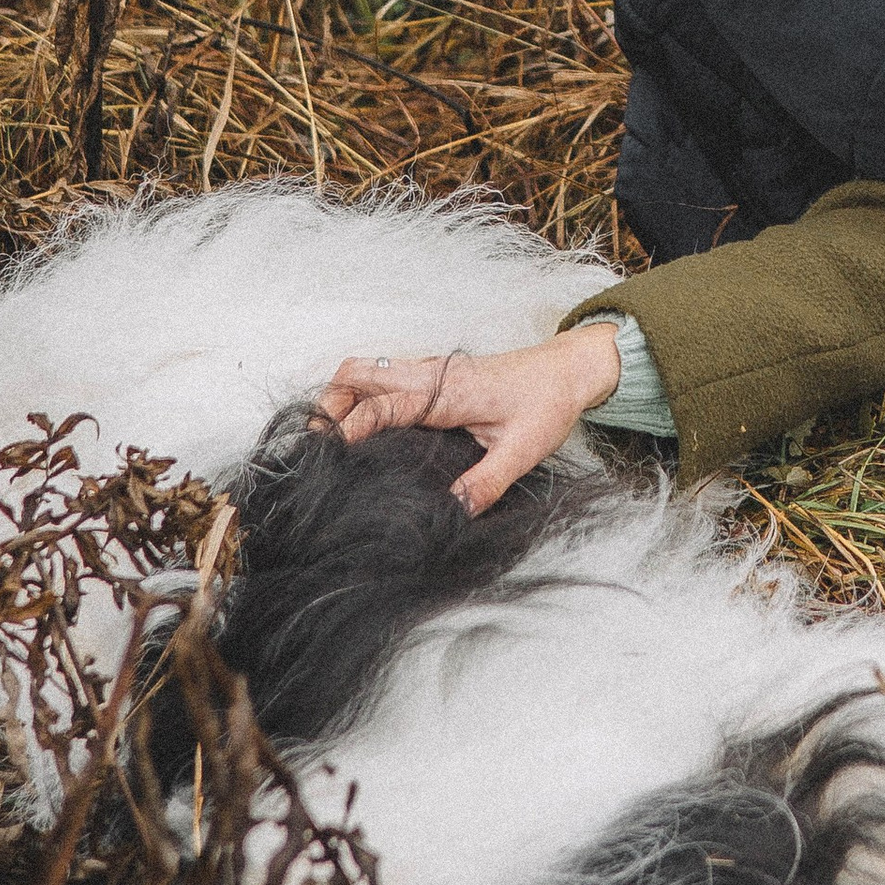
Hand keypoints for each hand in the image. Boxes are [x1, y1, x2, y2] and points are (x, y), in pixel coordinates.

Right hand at [315, 322, 622, 512]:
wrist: (569, 370)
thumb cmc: (547, 403)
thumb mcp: (523, 450)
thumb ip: (486, 483)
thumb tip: (450, 515)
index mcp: (445, 392)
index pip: (380, 406)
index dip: (347, 429)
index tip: (325, 456)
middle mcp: (430, 376)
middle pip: (358, 373)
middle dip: (328, 403)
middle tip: (314, 444)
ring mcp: (429, 373)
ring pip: (367, 371)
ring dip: (341, 396)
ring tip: (327, 439)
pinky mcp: (434, 378)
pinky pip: (384, 377)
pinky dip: (360, 394)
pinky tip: (360, 427)